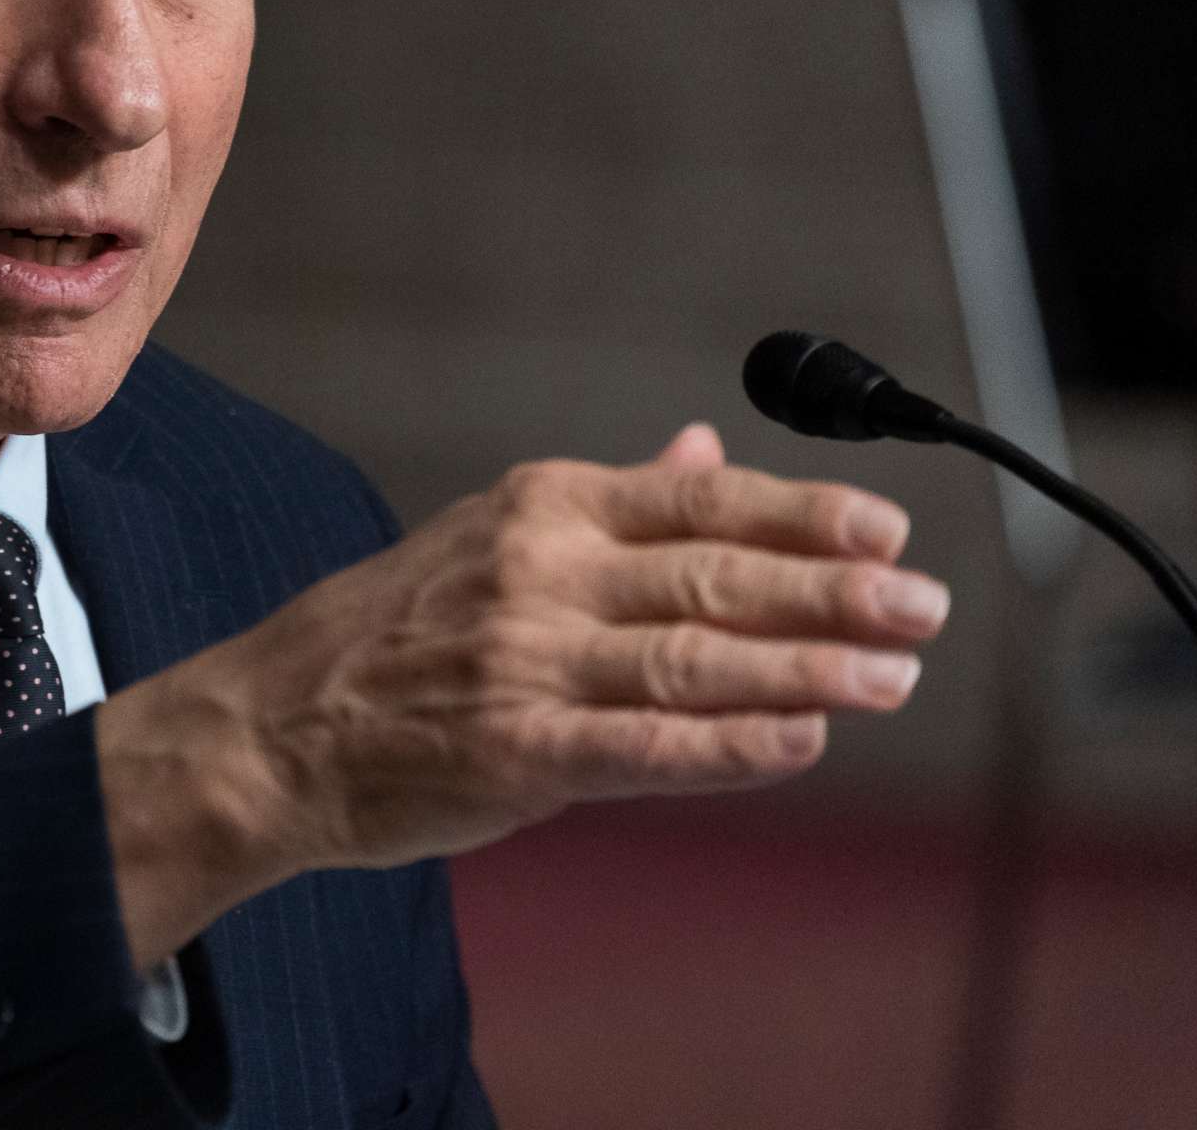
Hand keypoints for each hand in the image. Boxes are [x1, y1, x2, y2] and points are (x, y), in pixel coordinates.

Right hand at [97, 424, 947, 967]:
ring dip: (807, 668)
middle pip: (714, 573)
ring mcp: (525, 661)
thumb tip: (705, 447)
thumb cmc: (390, 634)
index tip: (889, 529)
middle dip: (833, 589)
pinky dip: (729, 746)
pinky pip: (642, 747)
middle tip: (924, 606)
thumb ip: (613, 504)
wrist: (272, 726)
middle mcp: (538, 572)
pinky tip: (802, 741)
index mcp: (540, 509)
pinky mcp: (513, 749)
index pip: (698, 498)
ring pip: (694, 658)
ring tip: (894, 676)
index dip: (801, 512)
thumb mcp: (492, 535)